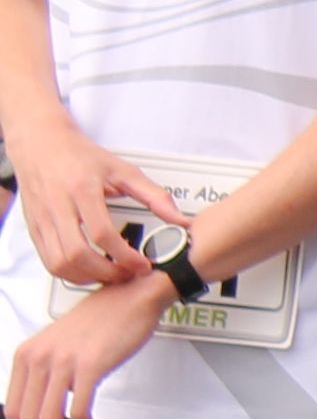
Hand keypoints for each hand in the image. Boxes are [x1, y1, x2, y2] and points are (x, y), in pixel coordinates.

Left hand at [7, 271, 169, 418]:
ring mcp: (62, 362)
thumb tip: (43, 411)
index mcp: (26, 355)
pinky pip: (79, 413)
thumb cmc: (102, 323)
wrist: (131, 298)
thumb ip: (47, 373)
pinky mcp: (89, 367)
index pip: (13, 410)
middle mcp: (38, 358)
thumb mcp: (60, 346)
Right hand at [8, 125, 179, 287]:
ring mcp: (42, 218)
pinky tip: (89, 270)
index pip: (102, 233)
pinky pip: (47, 260)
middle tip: (128, 274)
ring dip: (87, 276)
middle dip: (107, 272)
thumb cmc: (80, 156)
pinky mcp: (34, 227)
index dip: (124, 256)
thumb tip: (180, 220)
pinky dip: (69, 272)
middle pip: (77, 254)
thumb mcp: (123, 170)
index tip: (142, 264)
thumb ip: (154, 196)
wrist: (40, 142)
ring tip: (111, 274)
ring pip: (58, 262)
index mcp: (82, 190)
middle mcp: (58, 206)